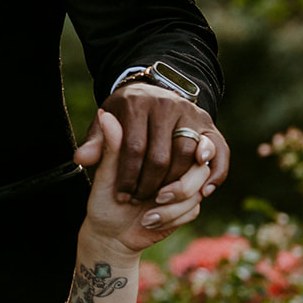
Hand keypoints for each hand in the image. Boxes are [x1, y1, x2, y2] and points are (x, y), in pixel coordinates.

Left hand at [80, 109, 214, 253]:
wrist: (148, 104)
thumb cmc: (121, 125)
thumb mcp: (102, 132)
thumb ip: (96, 146)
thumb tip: (81, 158)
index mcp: (137, 103)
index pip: (133, 148)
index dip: (127, 177)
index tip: (121, 195)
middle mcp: (168, 104)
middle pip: (162, 156)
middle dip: (149, 185)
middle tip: (138, 200)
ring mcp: (192, 115)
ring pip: (189, 157)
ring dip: (176, 186)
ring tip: (160, 200)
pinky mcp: (210, 127)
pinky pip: (220, 152)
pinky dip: (215, 174)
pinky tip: (203, 192)